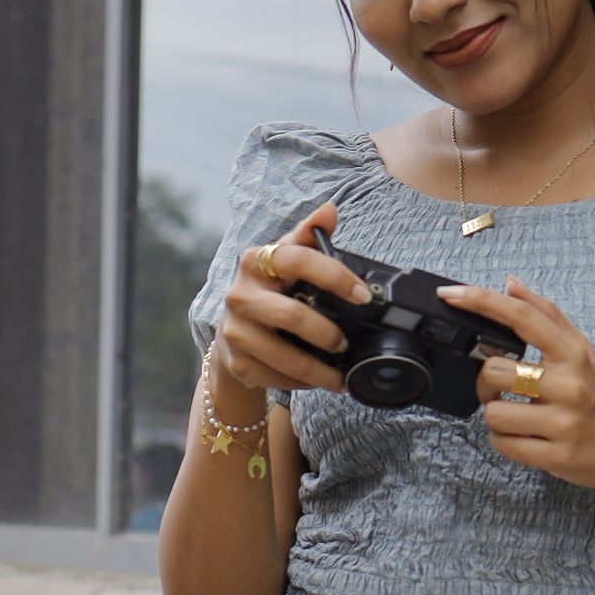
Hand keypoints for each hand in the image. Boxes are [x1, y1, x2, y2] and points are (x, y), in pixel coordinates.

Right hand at [213, 202, 369, 397]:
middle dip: (327, 334)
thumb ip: (307, 237)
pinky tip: (316, 380)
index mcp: (256, 262)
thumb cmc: (268, 292)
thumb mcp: (285, 260)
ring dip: (321, 370)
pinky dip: (303, 383)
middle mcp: (240, 294)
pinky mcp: (237, 361)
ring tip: (340, 375)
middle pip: (291, 315)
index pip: (296, 259)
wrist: (232, 334)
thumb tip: (329, 211)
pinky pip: (278, 378)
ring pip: (286, 356)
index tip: (362, 295)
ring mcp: (235, 330)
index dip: (333, 275)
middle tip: (346, 344)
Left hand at [439, 276, 594, 519]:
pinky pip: (504, 445)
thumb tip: (509, 285)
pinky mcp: (555, 455)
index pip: (522, 318)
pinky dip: (502, 440)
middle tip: (498, 389)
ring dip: (493, 415)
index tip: (451, 295)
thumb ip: (544, 314)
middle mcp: (569, 385)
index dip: (481, 302)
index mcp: (572, 353)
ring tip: (512, 414)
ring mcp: (563, 422)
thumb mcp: (579, 350)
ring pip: (494, 413)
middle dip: (485, 382)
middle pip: (496, 371)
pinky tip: (519, 436)